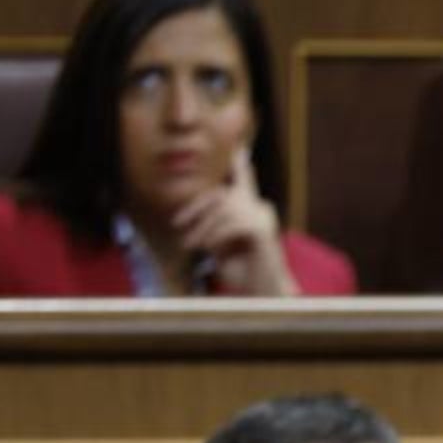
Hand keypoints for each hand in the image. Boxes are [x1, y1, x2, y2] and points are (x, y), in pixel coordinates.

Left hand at [170, 148, 296, 296]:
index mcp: (252, 210)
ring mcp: (264, 217)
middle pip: (220, 194)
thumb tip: (193, 215)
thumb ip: (210, 225)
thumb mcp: (217, 244)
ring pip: (222, 208)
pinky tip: (210, 248)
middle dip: (195, 210)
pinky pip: (230, 222)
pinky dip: (214, 235)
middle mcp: (260, 209)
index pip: (245, 181)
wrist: (263, 295)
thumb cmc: (241, 273)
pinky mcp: (262, 228)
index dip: (242, 164)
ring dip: (201, 228)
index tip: (241, 147)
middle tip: (179, 229)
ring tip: (192, 245)